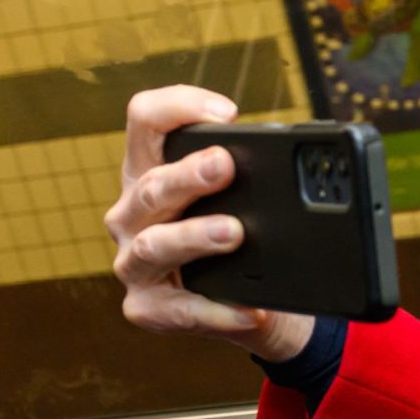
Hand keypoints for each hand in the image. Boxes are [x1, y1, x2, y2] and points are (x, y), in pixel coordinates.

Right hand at [107, 84, 314, 361]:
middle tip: (225, 165)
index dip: (177, 106)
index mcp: (148, 173)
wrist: (254, 308)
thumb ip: (250, 177)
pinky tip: (250, 310)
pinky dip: (218, 311)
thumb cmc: (242, 244)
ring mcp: (133, 264)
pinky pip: (180, 310)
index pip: (144, 121)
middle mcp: (131, 215)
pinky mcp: (147, 309)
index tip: (227, 113)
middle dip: (188, 174)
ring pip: (155, 244)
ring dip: (194, 236)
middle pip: (150, 185)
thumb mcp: (244, 201)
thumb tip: (288, 160)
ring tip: (234, 232)